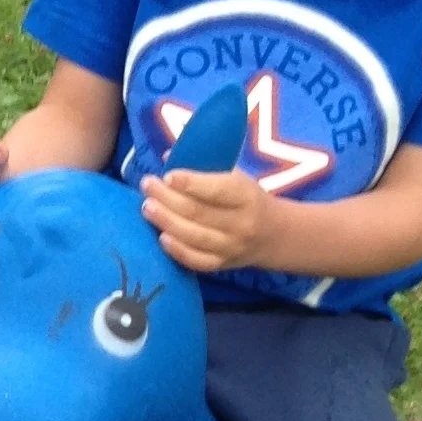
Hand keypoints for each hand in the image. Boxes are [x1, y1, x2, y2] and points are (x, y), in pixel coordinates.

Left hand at [138, 167, 273, 272]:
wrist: (274, 235)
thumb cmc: (247, 198)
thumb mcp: (237, 177)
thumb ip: (205, 166)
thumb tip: (168, 156)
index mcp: (246, 195)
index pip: (216, 190)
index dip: (190, 183)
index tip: (167, 175)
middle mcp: (241, 223)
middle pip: (198, 212)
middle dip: (168, 198)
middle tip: (147, 186)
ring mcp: (231, 247)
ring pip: (194, 236)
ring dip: (166, 221)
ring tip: (147, 207)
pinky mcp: (222, 265)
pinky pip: (197, 260)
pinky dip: (177, 250)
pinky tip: (161, 237)